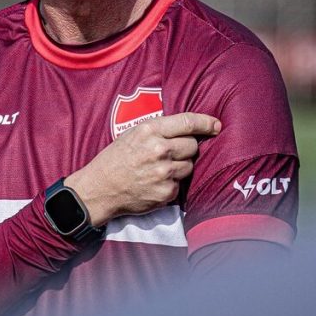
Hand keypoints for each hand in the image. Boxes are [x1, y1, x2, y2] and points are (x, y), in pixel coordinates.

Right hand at [64, 113, 220, 226]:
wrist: (99, 189)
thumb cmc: (116, 158)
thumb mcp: (133, 134)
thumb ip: (160, 129)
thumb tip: (191, 128)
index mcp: (150, 130)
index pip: (188, 123)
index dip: (206, 123)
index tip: (216, 125)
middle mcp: (159, 150)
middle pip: (192, 145)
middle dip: (186, 148)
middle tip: (169, 153)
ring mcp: (164, 172)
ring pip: (189, 165)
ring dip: (179, 166)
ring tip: (158, 169)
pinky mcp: (166, 192)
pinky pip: (180, 184)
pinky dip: (171, 184)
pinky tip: (154, 182)